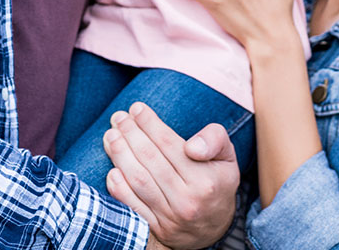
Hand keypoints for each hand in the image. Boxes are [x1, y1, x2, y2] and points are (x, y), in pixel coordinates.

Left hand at [104, 102, 239, 248]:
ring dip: (120, 155)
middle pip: (150, 159)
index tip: (136, 108)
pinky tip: (111, 170)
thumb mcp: (227, 156)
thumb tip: (191, 146)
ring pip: (139, 180)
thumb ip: (215, 140)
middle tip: (118, 117)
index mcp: (204, 179)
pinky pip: (133, 208)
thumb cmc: (218, 181)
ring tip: (110, 136)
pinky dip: (119, 189)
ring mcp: (170, 217)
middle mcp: (186, 200)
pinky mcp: (156, 230)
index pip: (169, 144)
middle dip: (130, 134)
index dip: (150, 123)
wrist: (215, 227)